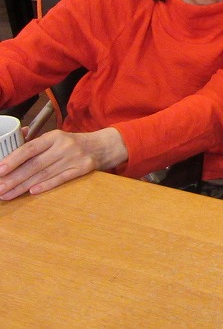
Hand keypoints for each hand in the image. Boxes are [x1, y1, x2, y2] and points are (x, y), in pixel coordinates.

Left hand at [0, 127, 127, 199]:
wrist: (104, 145)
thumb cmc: (74, 143)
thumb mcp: (58, 137)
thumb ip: (37, 141)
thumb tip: (18, 137)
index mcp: (54, 136)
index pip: (30, 148)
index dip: (14, 159)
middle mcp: (64, 146)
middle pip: (35, 164)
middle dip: (14, 178)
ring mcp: (74, 158)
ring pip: (45, 174)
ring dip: (24, 186)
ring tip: (7, 195)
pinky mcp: (83, 168)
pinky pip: (62, 178)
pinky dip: (46, 185)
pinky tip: (32, 191)